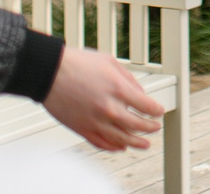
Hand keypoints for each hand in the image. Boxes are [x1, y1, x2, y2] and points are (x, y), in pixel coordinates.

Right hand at [43, 46, 162, 151]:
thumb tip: (139, 93)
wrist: (49, 72)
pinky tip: (121, 146)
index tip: (159, 112)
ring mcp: (94, 121)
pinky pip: (101, 143)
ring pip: (121, 139)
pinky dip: (113, 147)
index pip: (146, 106)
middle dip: (150, 128)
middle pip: (137, 125)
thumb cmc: (78, 63)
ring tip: (145, 144)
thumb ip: (128, 78)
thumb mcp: (109, 62)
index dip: (156, 110)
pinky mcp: (81, 129)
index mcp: (118, 89)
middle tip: (155, 128)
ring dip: (136, 143)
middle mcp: (108, 108)